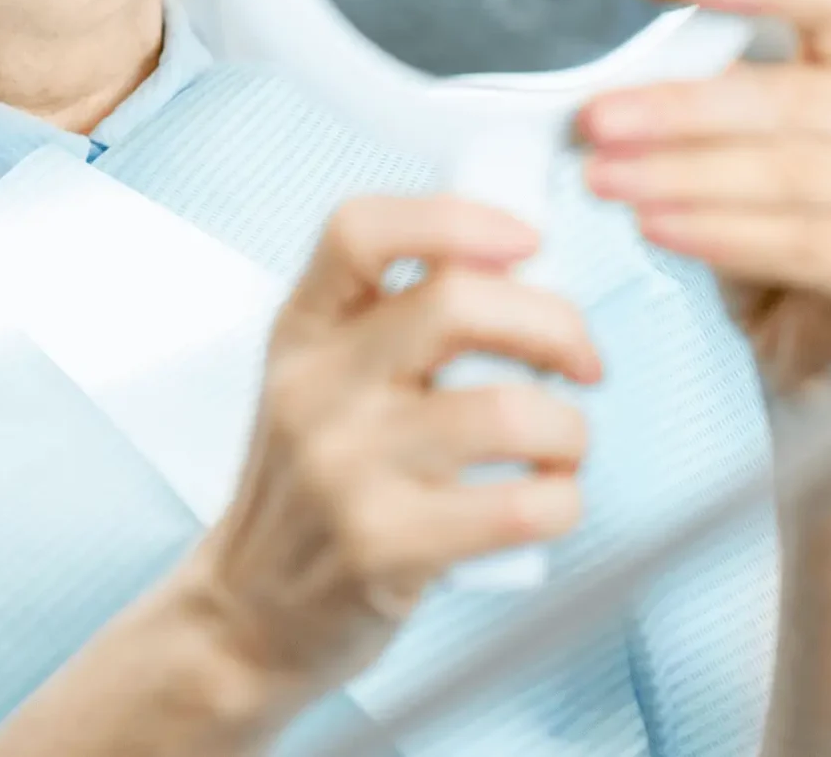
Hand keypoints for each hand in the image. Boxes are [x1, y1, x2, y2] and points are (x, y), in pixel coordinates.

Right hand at [185, 197, 600, 694]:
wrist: (249, 611)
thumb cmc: (314, 486)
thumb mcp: (321, 381)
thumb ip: (393, 320)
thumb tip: (524, 260)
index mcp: (302, 331)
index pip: (360, 230)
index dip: (457, 218)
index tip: (526, 241)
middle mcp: (314, 388)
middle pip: (458, 304)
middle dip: (557, 324)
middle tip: (581, 361)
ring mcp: (344, 469)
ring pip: (510, 412)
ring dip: (571, 429)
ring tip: (561, 448)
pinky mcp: (383, 547)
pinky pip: (521, 506)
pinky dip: (563, 501)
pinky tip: (545, 503)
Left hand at [580, 0, 830, 395]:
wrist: (813, 349)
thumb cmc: (762, 229)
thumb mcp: (724, 149)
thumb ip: (691, 100)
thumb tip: (597, 82)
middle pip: (789, 95)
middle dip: (677, 108)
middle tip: (594, 120)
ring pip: (789, 171)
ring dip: (682, 174)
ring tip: (602, 179)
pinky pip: (805, 244)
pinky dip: (721, 233)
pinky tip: (657, 229)